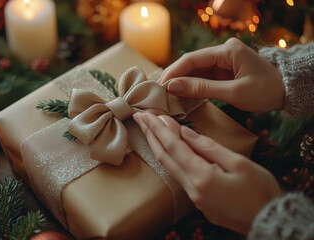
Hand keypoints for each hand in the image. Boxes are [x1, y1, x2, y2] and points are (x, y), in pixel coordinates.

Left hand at [133, 112, 282, 233]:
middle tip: (139, 118)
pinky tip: (168, 150)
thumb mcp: (238, 163)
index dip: (161, 129)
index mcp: (202, 176)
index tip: (150, 114)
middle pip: (164, 156)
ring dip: (157, 146)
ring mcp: (193, 197)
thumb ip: (209, 147)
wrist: (269, 221)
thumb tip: (186, 133)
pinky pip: (178, 175)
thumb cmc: (260, 191)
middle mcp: (192, 188)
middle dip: (150, 135)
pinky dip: (170, 159)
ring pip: (169, 166)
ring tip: (149, 131)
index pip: (174, 146)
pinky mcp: (198, 201)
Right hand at [158, 38, 284, 112]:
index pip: (192, 59)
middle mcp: (223, 52)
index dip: (174, 72)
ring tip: (165, 94)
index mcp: (227, 51)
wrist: (286, 92)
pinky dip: (191, 85)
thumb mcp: (234, 92)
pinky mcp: (223, 70)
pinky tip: (180, 93)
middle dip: (174, 77)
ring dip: (181, 81)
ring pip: (195, 70)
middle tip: (158, 91)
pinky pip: (202, 76)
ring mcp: (223, 60)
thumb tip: (173, 87)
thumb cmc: (265, 91)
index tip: (160, 86)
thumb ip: (202, 89)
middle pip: (191, 63)